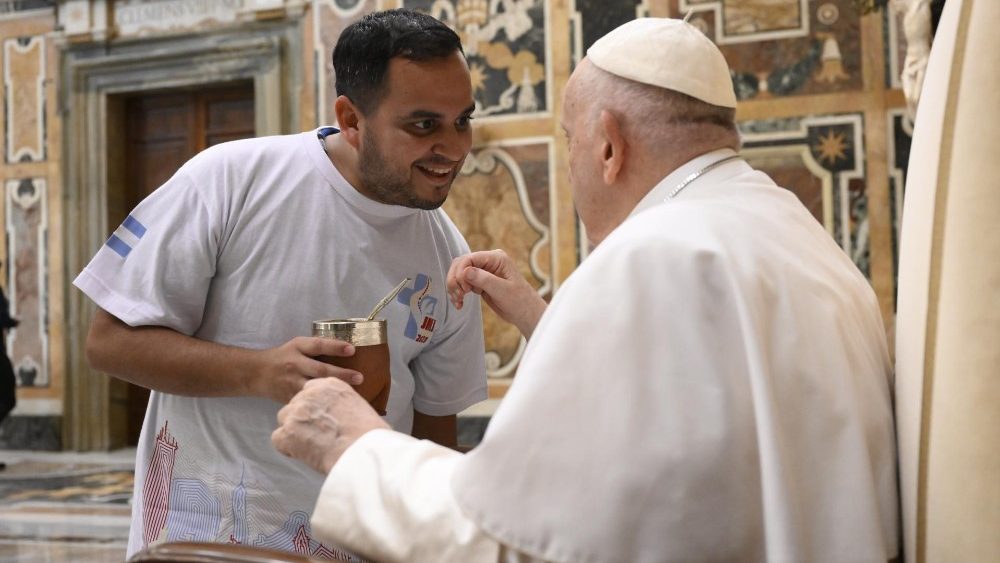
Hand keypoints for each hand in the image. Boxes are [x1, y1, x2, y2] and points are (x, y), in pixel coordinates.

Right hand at [249, 337, 362, 403]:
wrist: (257, 373)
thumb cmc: (283, 356)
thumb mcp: (297, 345)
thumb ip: (316, 347)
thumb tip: (347, 349)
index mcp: (298, 348)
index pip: (318, 345)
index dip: (335, 347)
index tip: (352, 349)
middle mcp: (295, 364)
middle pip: (321, 369)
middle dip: (341, 374)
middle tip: (360, 377)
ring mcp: (292, 383)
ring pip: (315, 388)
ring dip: (333, 391)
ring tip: (351, 395)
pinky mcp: (290, 397)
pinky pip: (309, 400)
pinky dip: (323, 402)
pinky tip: (337, 406)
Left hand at [272, 378, 389, 473]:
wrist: (362, 448)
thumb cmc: (368, 433)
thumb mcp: (357, 406)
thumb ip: (340, 404)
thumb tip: (336, 415)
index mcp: (329, 384)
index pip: (310, 390)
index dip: (313, 406)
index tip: (320, 417)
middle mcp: (309, 394)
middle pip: (295, 404)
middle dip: (303, 418)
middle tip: (317, 434)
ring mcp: (296, 412)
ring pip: (285, 419)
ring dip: (294, 431)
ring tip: (312, 445)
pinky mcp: (287, 432)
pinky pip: (278, 439)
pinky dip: (288, 448)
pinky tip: (305, 453)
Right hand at [446, 249, 546, 338]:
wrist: (525, 313)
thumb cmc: (519, 301)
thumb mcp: (502, 290)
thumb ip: (484, 279)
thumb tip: (465, 272)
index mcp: (496, 258)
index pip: (470, 258)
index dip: (462, 272)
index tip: (465, 289)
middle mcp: (488, 262)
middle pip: (461, 264)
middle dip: (455, 279)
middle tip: (458, 295)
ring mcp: (483, 272)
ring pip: (459, 274)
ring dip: (455, 287)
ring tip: (458, 301)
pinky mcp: (480, 283)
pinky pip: (462, 284)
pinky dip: (458, 293)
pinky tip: (459, 303)